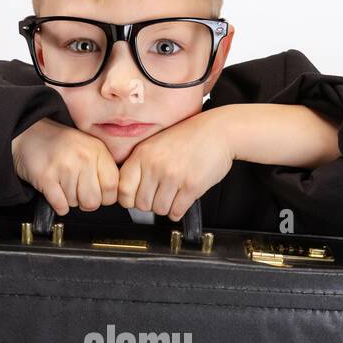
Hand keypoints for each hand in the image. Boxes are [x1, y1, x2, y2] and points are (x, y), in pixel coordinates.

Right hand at [11, 117, 119, 215]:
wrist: (28, 133)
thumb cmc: (59, 144)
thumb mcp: (88, 147)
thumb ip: (103, 167)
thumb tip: (114, 194)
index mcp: (96, 150)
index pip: (113, 187)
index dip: (106, 197)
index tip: (98, 193)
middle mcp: (82, 157)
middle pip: (94, 201)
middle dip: (86, 202)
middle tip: (78, 192)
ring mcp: (64, 167)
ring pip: (76, 204)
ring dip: (70, 200)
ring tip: (64, 184)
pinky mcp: (46, 178)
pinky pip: (60, 206)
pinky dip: (58, 204)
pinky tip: (56, 191)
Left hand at [116, 108, 235, 220]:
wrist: (219, 131)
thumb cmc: (188, 137)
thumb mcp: (156, 144)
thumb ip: (140, 164)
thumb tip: (126, 191)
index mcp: (143, 154)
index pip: (123, 190)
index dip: (129, 199)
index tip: (136, 198)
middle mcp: (155, 165)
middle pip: (141, 204)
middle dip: (150, 204)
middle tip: (159, 196)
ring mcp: (174, 176)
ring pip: (159, 210)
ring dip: (166, 207)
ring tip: (172, 195)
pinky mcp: (191, 186)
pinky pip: (176, 212)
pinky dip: (178, 211)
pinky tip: (181, 199)